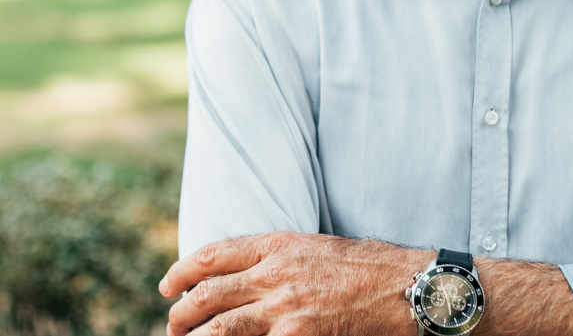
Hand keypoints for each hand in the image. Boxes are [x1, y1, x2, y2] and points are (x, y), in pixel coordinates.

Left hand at [158, 231, 431, 335]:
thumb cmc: (364, 267)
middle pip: (209, 292)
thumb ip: (276, 258)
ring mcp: (284, 310)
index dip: (183, 271)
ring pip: (220, 328)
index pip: (214, 254)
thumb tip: (241, 275)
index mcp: (277, 244)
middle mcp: (274, 274)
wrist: (404, 288)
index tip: (167, 285)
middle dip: (181, 312)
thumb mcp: (313, 247)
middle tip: (172, 325)